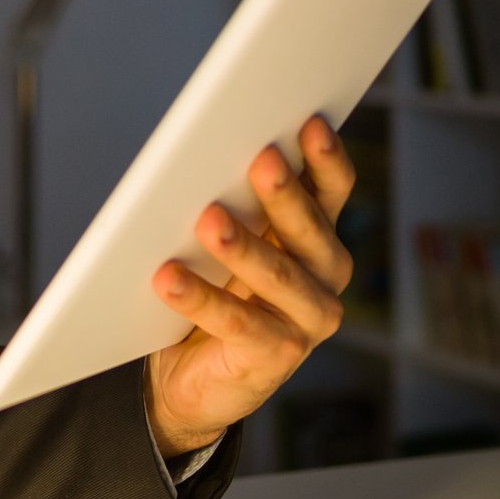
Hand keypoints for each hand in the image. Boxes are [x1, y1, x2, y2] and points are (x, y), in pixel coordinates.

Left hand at [143, 115, 356, 456]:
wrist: (188, 375)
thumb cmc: (213, 290)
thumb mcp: (231, 243)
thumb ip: (237, 205)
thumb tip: (209, 151)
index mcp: (319, 239)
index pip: (331, 191)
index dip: (325, 159)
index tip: (309, 123)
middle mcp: (324, 279)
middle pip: (308, 230)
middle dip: (284, 194)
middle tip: (261, 160)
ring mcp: (306, 322)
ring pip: (276, 277)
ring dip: (242, 246)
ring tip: (208, 220)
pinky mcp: (276, 357)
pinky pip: (236, 323)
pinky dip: (199, 298)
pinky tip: (168, 278)